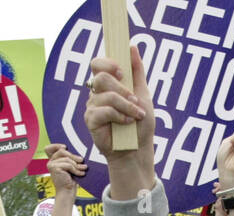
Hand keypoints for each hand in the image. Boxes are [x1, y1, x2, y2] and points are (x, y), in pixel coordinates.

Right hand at [45, 143, 85, 193]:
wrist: (67, 192)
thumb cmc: (70, 181)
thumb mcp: (70, 167)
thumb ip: (70, 159)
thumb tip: (78, 151)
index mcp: (53, 161)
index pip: (50, 148)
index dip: (56, 145)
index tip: (65, 147)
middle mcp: (50, 162)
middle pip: (62, 151)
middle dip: (73, 156)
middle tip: (82, 160)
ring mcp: (51, 165)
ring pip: (67, 158)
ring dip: (76, 164)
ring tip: (83, 168)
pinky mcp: (54, 168)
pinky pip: (68, 164)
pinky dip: (76, 169)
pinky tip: (81, 173)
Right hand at [84, 48, 154, 178]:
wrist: (137, 150)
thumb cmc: (140, 124)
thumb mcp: (143, 94)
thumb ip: (137, 72)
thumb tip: (132, 47)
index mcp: (108, 84)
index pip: (98, 64)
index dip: (108, 62)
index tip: (122, 71)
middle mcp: (97, 93)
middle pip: (100, 77)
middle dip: (122, 88)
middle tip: (134, 99)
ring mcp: (92, 107)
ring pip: (105, 95)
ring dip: (125, 104)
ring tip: (136, 115)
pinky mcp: (90, 121)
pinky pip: (102, 110)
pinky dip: (118, 115)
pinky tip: (126, 122)